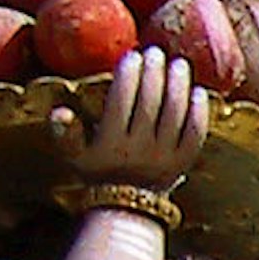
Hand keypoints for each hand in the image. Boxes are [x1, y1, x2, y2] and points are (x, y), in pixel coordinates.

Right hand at [48, 44, 206, 198]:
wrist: (129, 207)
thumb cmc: (98, 172)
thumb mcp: (75, 156)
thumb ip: (65, 133)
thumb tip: (59, 110)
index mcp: (111, 144)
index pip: (121, 102)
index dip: (128, 76)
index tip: (132, 55)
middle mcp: (139, 149)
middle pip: (150, 104)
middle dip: (154, 74)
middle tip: (156, 52)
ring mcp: (165, 156)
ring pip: (175, 115)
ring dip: (178, 86)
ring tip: (179, 64)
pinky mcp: (184, 162)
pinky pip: (195, 134)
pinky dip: (198, 112)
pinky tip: (198, 92)